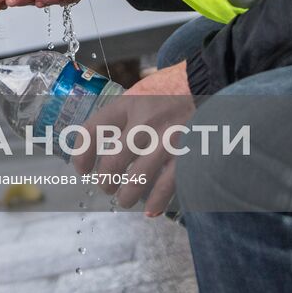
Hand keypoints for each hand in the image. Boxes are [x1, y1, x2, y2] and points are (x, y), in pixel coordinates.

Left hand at [70, 62, 193, 216]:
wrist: (209, 82)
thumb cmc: (171, 90)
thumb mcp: (139, 93)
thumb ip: (121, 115)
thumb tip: (99, 142)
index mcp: (129, 105)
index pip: (93, 131)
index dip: (82, 154)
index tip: (81, 169)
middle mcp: (145, 123)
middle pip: (113, 163)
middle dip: (106, 181)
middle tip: (107, 186)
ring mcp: (167, 141)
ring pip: (137, 180)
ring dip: (126, 195)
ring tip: (124, 199)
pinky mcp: (188, 154)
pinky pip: (167, 186)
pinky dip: (156, 202)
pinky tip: (150, 210)